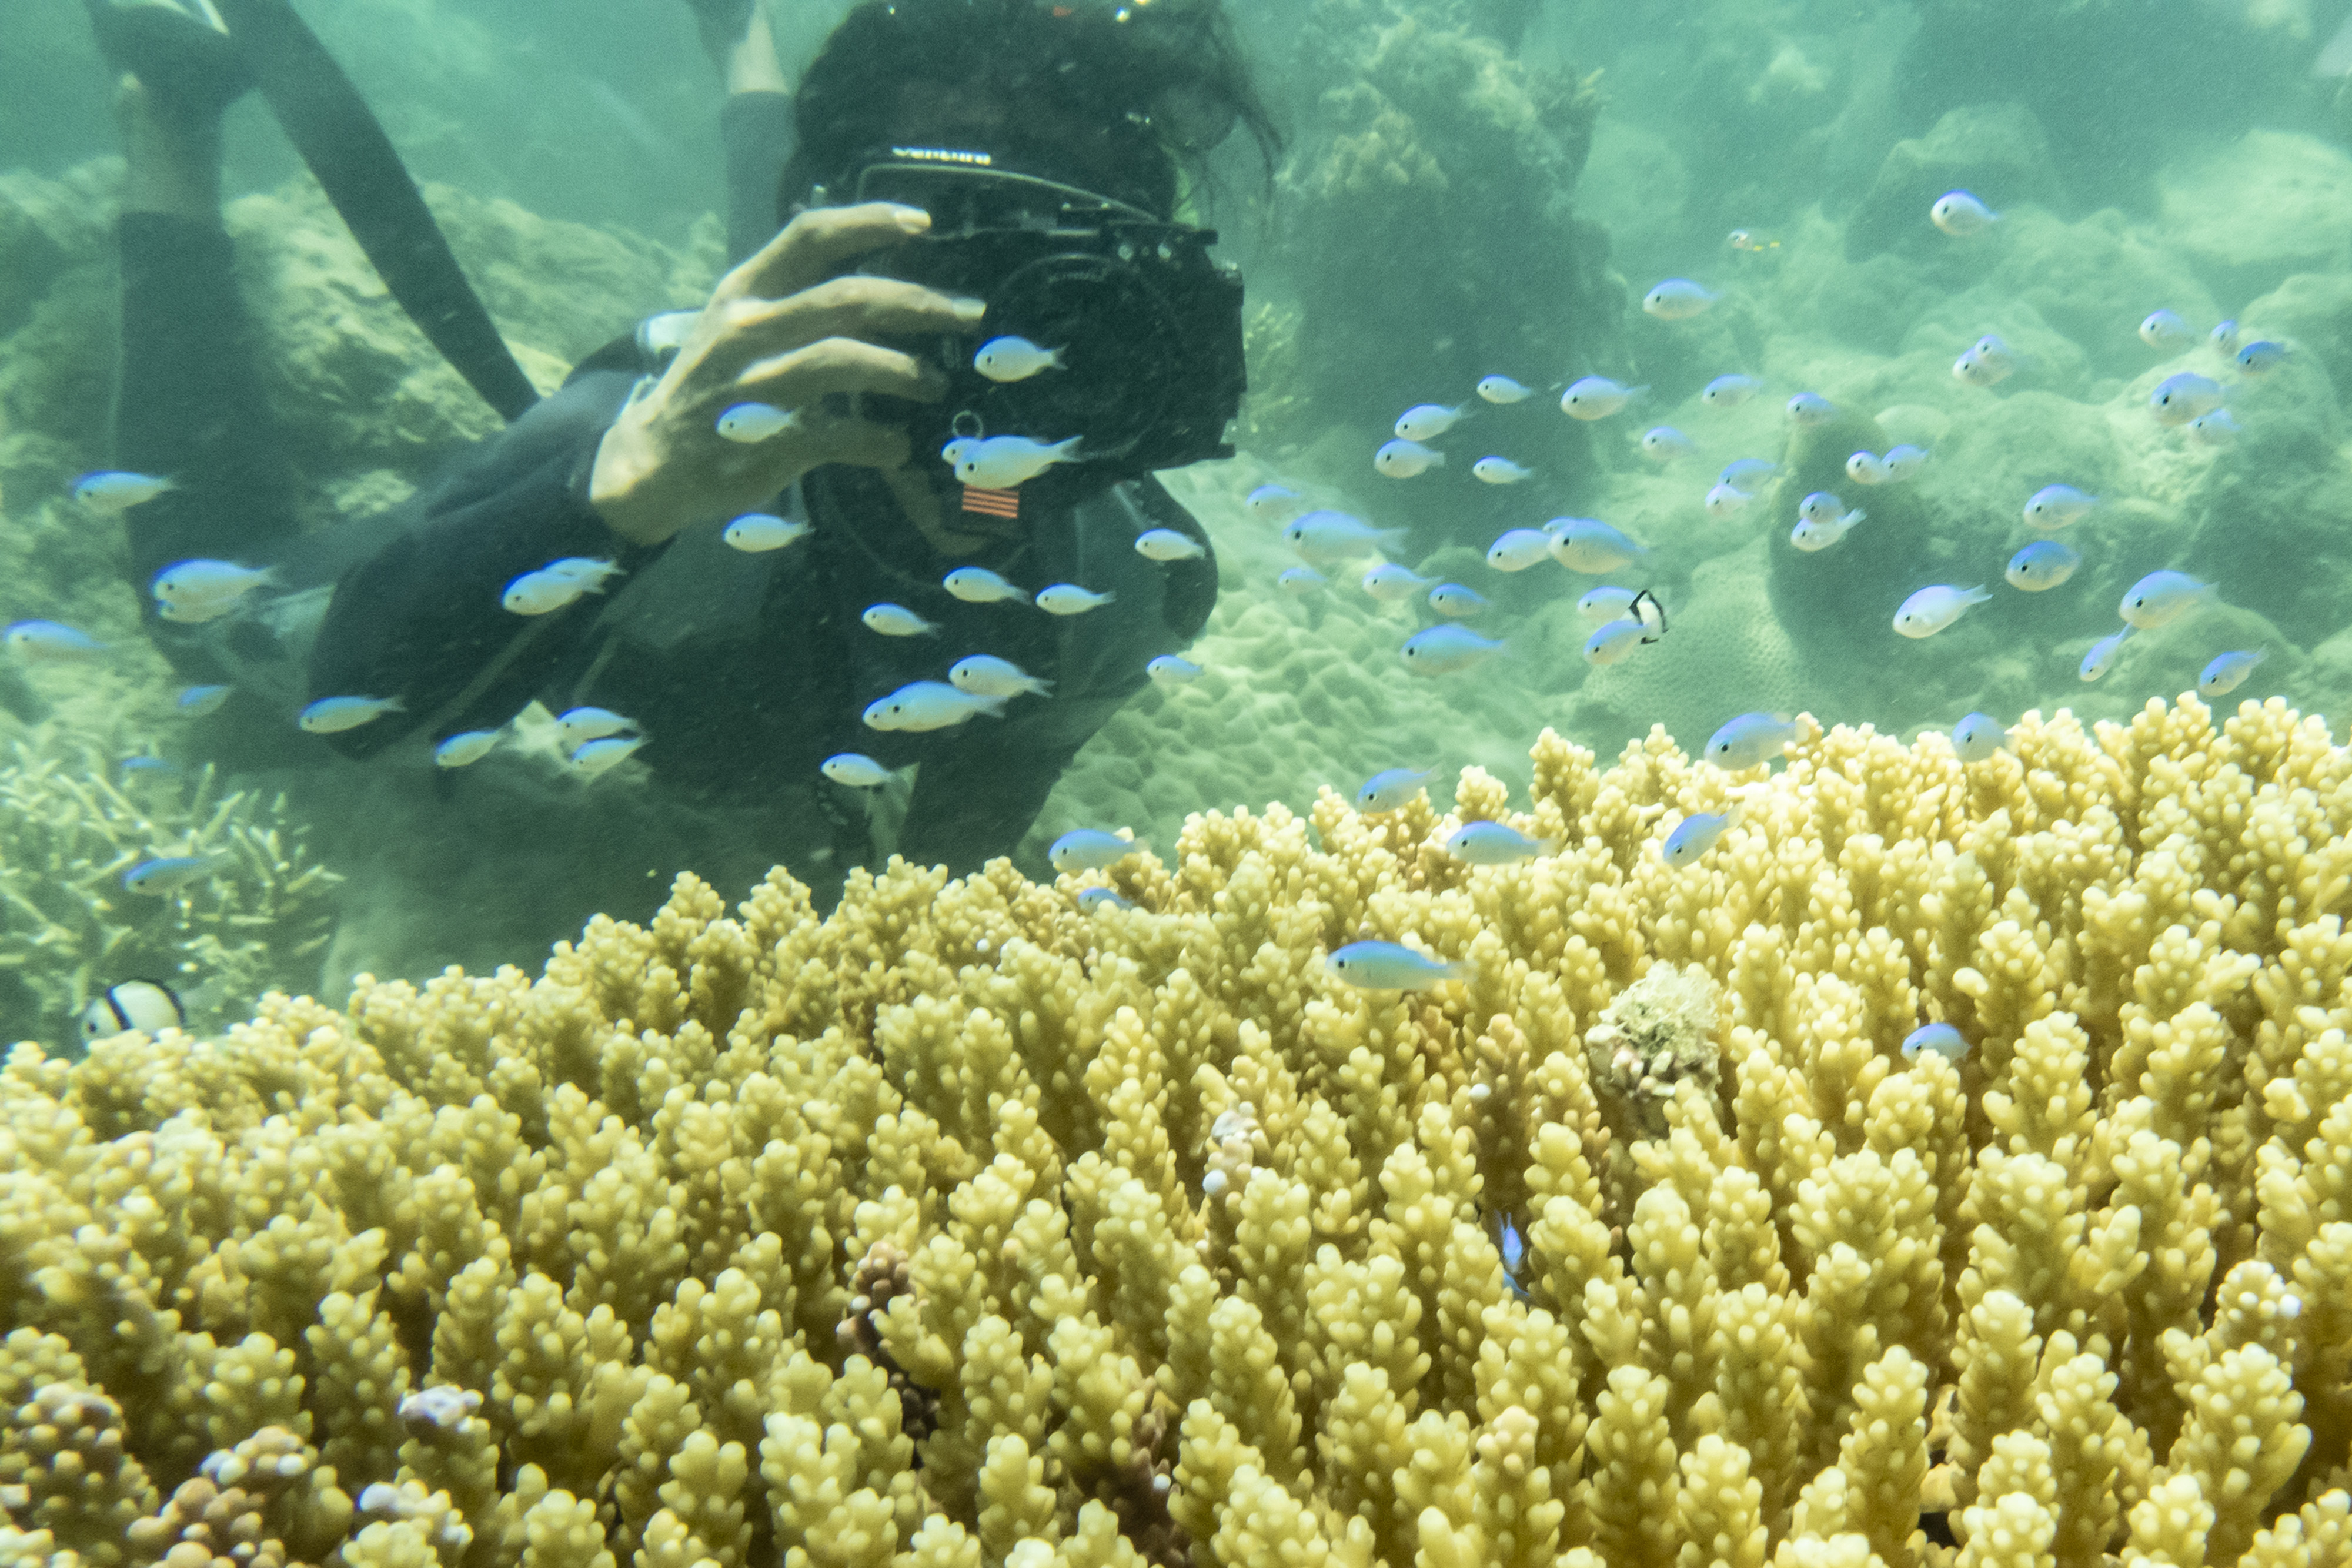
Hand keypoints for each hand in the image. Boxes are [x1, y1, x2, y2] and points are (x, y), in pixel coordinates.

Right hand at [588, 202, 976, 545]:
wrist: (651, 460)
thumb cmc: (711, 384)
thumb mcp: (736, 324)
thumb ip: (793, 298)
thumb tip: (879, 286)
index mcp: (744, 292)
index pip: (810, 236)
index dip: (870, 222)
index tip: (923, 223)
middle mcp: (747, 330)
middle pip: (846, 298)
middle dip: (917, 304)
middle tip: (965, 315)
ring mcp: (754, 386)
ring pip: (843, 359)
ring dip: (904, 370)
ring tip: (934, 383)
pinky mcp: (765, 442)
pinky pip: (840, 435)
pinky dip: (880, 441)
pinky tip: (897, 446)